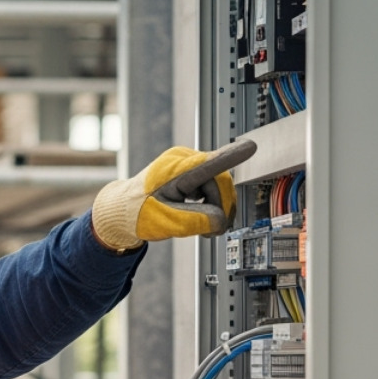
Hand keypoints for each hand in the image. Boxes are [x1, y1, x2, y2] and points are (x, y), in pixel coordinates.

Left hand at [90, 139, 256, 249]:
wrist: (126, 210)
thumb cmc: (139, 213)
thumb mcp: (166, 221)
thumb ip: (195, 220)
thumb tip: (221, 221)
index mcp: (175, 170)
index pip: (209, 164)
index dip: (232, 157)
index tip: (251, 147)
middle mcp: (185, 160)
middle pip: (221, 183)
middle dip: (220, 209)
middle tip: (209, 232)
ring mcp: (190, 163)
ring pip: (220, 187)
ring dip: (216, 209)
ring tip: (201, 226)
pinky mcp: (193, 171)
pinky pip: (214, 186)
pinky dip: (212, 203)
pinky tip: (200, 213)